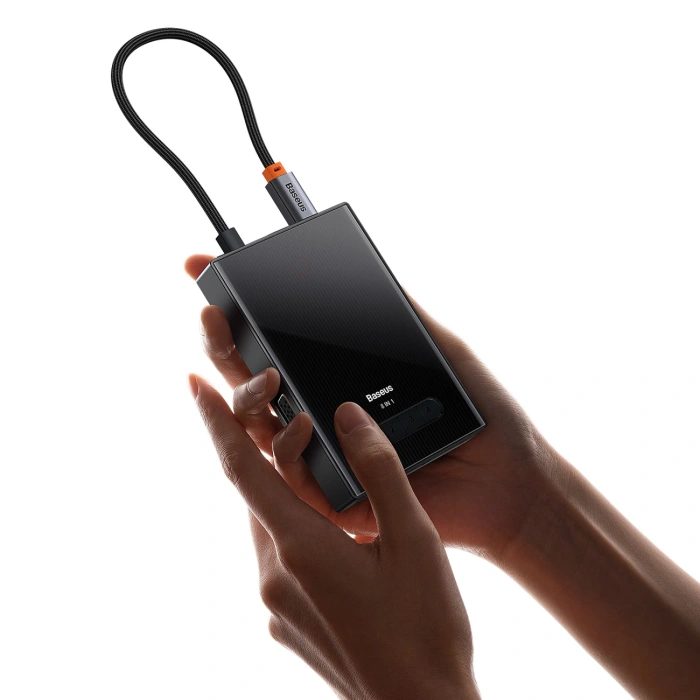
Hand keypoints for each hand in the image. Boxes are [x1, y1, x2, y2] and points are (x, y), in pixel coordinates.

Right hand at [186, 255, 555, 559]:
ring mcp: (324, 453)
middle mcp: (322, 413)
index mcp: (338, 378)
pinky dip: (288, 447)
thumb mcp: (439, 346)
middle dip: (220, 343)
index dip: (235, 307)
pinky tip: (301, 421)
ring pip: (257, 426)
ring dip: (248, 395)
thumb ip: (401, 312)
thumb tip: (363, 270)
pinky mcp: (336, 495)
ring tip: (266, 373)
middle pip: (250, 379)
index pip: (276, 339)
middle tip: (211, 313)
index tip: (199, 267)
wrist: (510, 479)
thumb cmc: (481, 413)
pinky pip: (292, 474)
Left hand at [190, 375, 479, 698]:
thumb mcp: (414, 538)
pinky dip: (295, 531)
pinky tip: (335, 537)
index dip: (216, 422)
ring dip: (283, 494)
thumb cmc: (425, 629)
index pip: (243, 469)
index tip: (194, 385)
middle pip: (256, 495)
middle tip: (294, 424)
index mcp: (300, 547)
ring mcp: (277, 605)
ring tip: (319, 478)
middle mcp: (274, 576)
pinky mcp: (287, 624)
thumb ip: (377, 469)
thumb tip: (347, 417)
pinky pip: (280, 560)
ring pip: (270, 527)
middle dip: (267, 455)